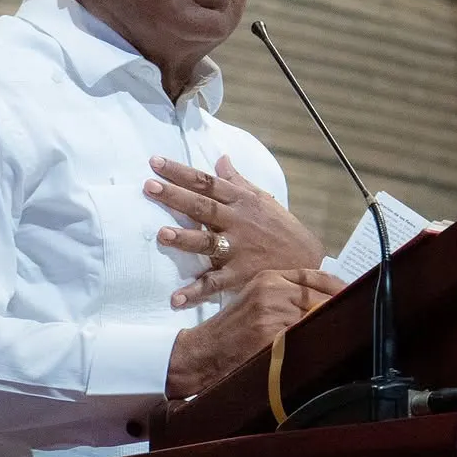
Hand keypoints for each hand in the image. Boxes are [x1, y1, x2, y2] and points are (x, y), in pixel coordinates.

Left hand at [143, 154, 325, 305]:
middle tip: (149, 186)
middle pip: (202, 207)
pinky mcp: (241, 275)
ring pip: (207, 242)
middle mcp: (238, 221)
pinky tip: (175, 298)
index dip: (181, 171)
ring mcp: (239, 249)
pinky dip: (196, 292)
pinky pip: (215, 284)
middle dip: (175, 196)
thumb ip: (237, 180)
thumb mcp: (262, 199)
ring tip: (162, 234)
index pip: (206, 182)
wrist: (308, 260)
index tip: (156, 162)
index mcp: (241, 200)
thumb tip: (220, 158)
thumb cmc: (281, 227)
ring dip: (185, 238)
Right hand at [165, 268, 344, 397]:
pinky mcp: (269, 334)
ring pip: (315, 315)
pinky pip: (303, 336)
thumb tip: (324, 302)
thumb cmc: (232, 329)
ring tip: (347, 334)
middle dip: (339, 306)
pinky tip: (328, 349)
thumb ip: (286, 296)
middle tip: (360, 315)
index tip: (356, 292)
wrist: (203, 351)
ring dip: (331, 326)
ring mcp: (271, 310)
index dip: (338, 285)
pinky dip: (317, 342)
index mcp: (270, 276)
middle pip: (319, 294)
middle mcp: (272, 288)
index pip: (314, 274)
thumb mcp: (257, 300)